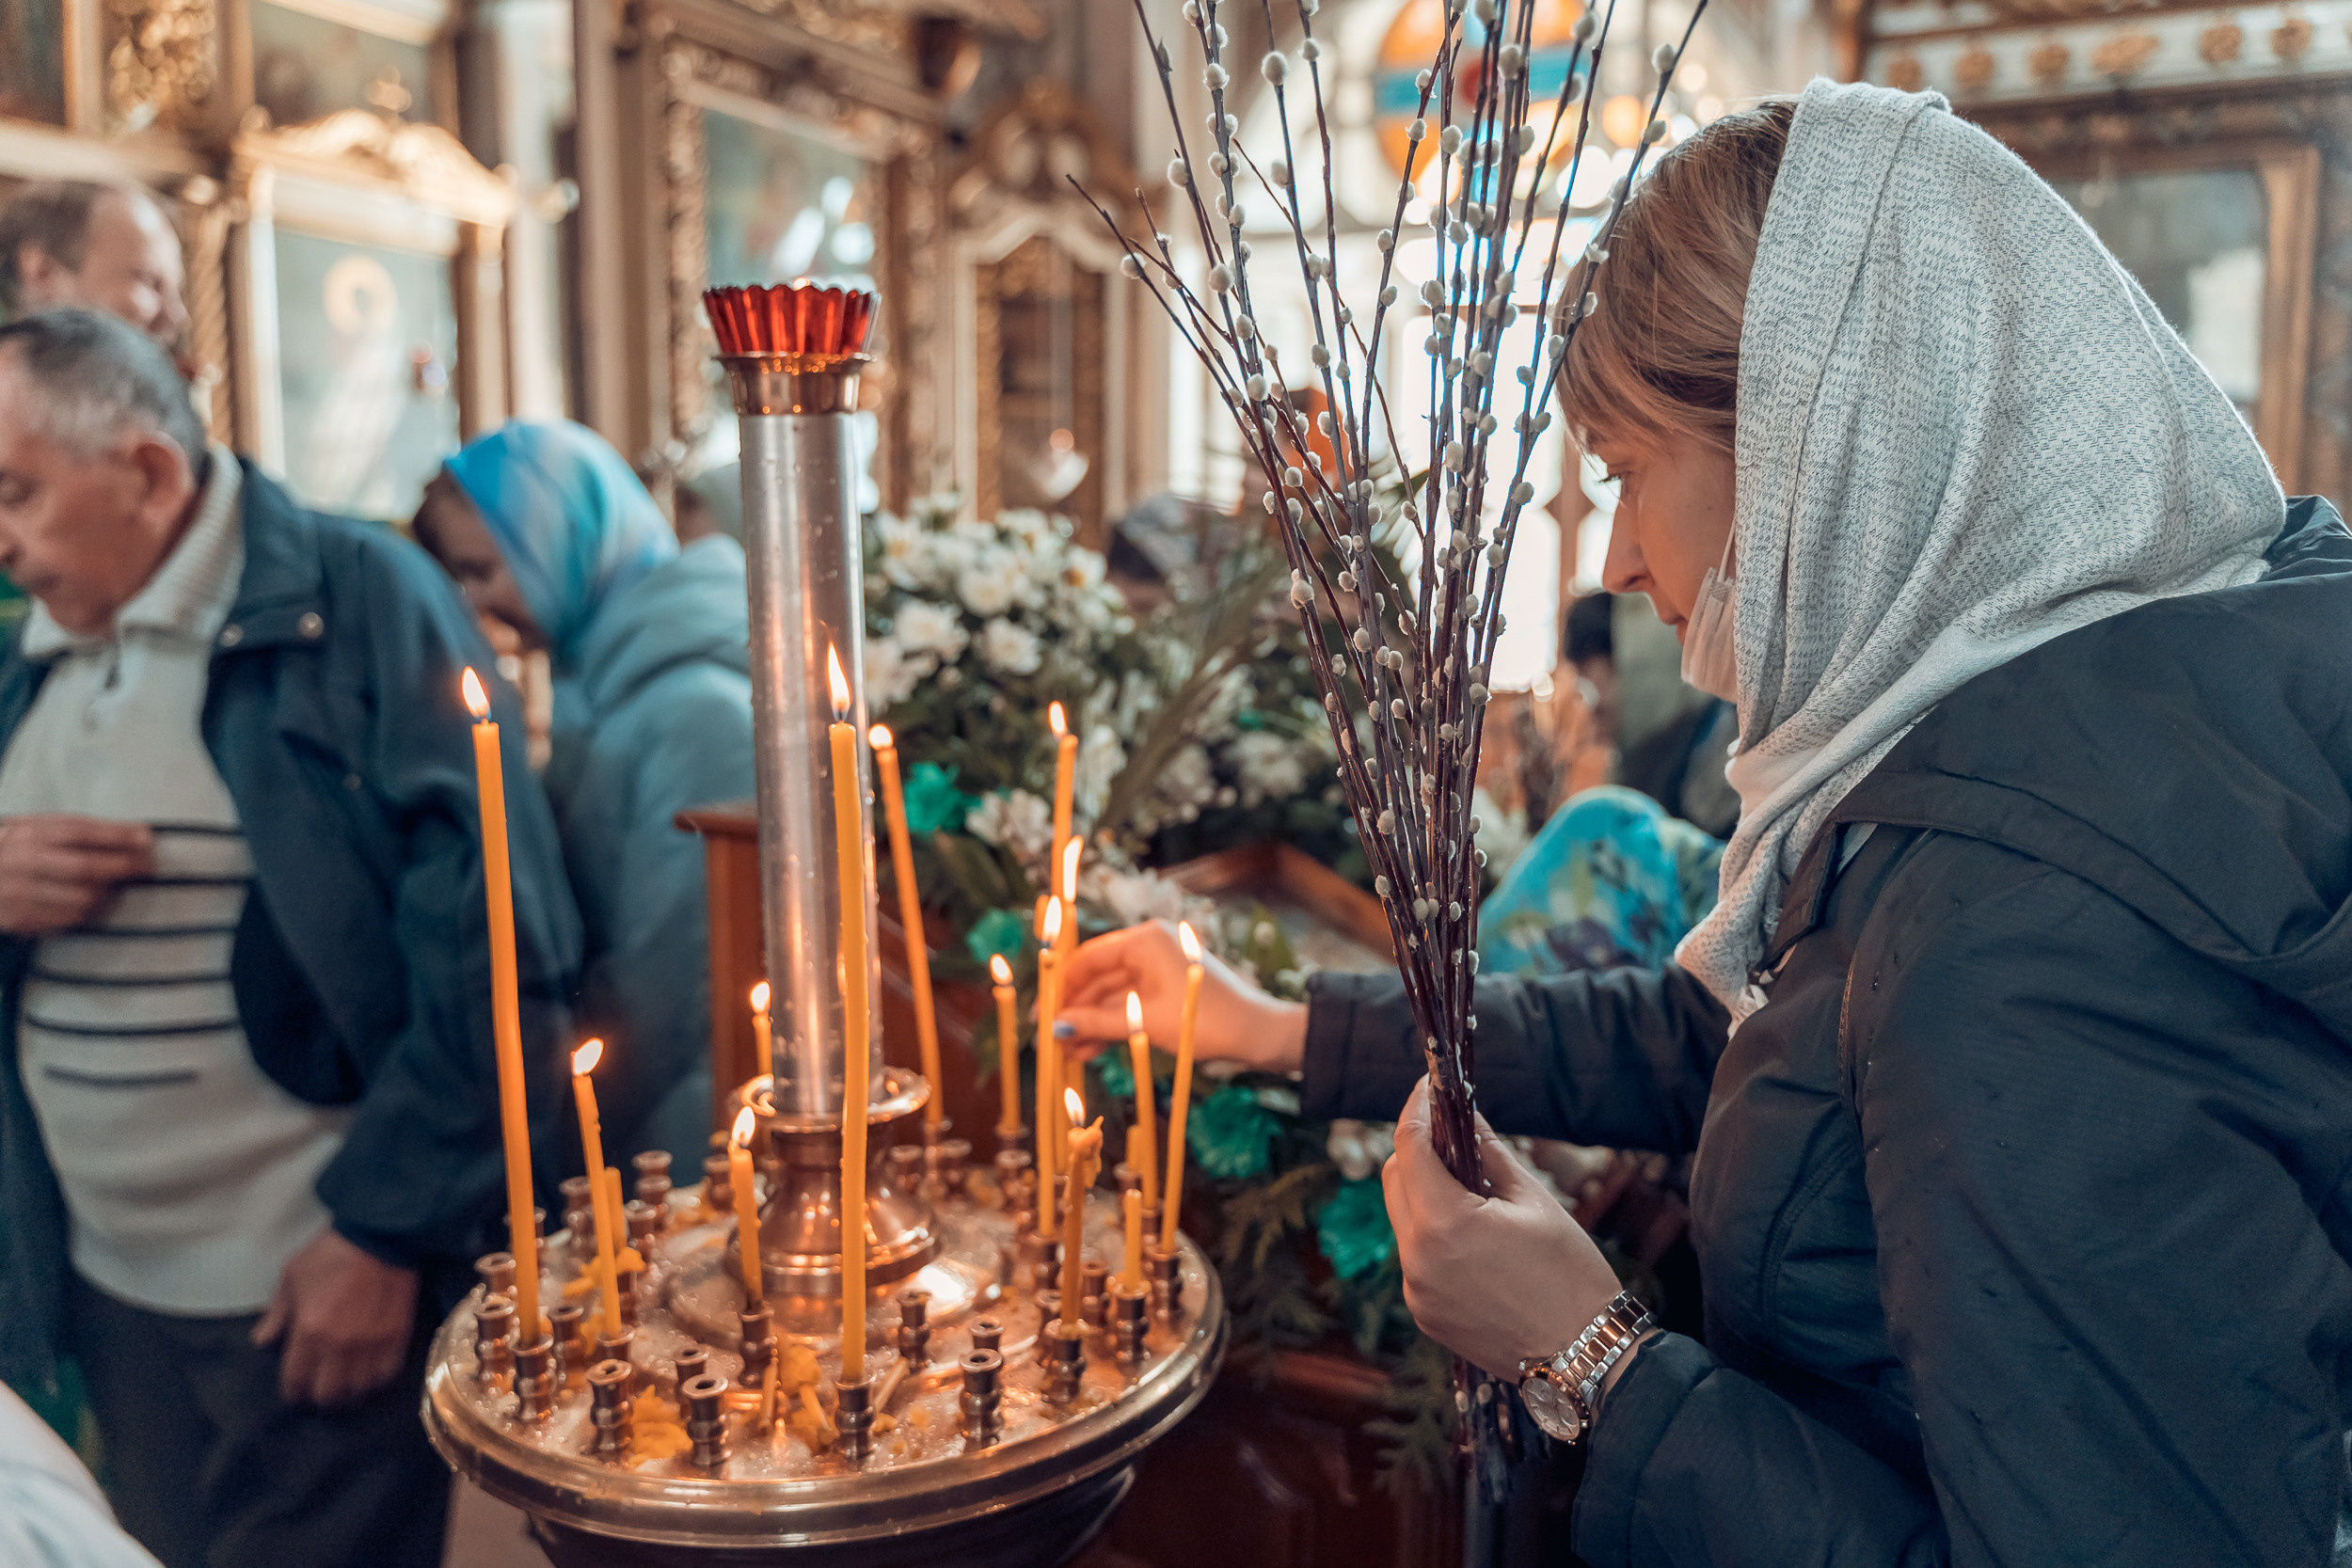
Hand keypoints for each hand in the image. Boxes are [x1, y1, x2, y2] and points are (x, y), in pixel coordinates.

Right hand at [0, 816, 154, 934]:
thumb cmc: (13, 849)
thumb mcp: (34, 828)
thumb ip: (76, 829)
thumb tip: (137, 833)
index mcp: (29, 834)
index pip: (79, 831)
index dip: (117, 835)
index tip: (146, 838)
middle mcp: (24, 861)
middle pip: (84, 866)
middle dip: (122, 867)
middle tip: (145, 868)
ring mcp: (20, 892)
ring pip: (82, 898)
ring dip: (107, 894)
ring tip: (113, 887)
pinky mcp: (20, 918)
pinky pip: (69, 920)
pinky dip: (87, 913)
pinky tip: (90, 905)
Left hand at [253, 1228, 417, 1406]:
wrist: (381, 1233)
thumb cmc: (330, 1253)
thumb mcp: (291, 1276)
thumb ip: (277, 1313)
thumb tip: (263, 1341)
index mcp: (310, 1330)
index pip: (297, 1381)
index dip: (293, 1393)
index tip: (293, 1392)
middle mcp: (341, 1344)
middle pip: (329, 1394)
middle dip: (320, 1398)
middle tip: (318, 1393)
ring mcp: (373, 1342)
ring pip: (360, 1389)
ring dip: (349, 1393)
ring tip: (344, 1387)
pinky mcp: (398, 1334)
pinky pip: (386, 1373)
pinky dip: (375, 1380)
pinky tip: (369, 1374)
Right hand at [1055, 919, 1307, 1074]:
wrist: (1255, 1034)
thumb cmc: (1202, 1021)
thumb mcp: (1143, 1023)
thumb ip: (1096, 1023)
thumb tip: (1057, 1027)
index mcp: (1144, 940)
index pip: (1088, 958)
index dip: (1062, 986)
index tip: (1042, 1013)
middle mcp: (1150, 947)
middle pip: (1099, 977)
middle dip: (1076, 1010)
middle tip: (1052, 1038)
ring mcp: (1159, 968)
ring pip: (1113, 995)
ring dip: (1092, 1023)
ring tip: (1069, 1052)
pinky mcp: (1167, 989)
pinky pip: (1131, 1004)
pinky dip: (1112, 1025)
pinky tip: (1091, 1049)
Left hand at [1383, 1079, 1625, 1381]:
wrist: (1586, 1354)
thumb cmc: (1570, 1273)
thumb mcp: (1533, 1200)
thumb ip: (1488, 1153)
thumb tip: (1466, 1117)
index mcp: (1444, 1224)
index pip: (1409, 1147)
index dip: (1416, 1109)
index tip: (1426, 1087)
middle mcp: (1417, 1259)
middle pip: (1394, 1180)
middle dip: (1416, 1150)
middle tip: (1450, 1132)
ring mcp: (1416, 1291)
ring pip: (1402, 1220)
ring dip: (1423, 1193)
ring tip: (1468, 1186)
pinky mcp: (1424, 1314)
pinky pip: (1415, 1258)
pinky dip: (1432, 1234)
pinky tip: (1471, 1234)